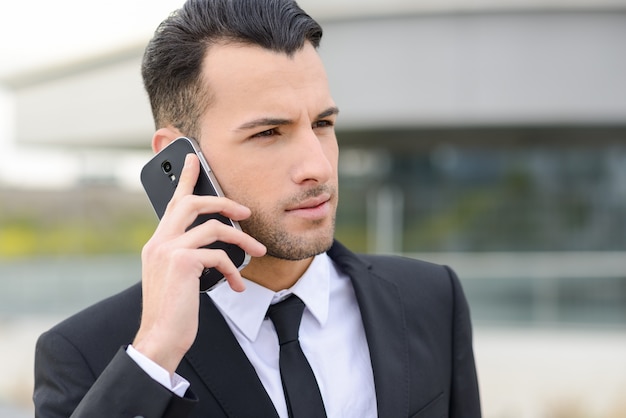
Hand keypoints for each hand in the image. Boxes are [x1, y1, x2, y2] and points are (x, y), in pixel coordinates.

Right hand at [133, 153, 265, 373]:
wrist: (160, 338)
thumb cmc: (173, 310)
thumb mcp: (178, 278)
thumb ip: (188, 256)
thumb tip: (213, 246)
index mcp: (157, 243)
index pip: (172, 203)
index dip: (185, 178)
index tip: (193, 158)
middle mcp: (159, 242)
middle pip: (193, 203)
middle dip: (223, 201)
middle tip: (246, 211)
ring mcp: (168, 250)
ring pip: (213, 227)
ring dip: (242, 239)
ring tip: (258, 251)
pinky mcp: (182, 263)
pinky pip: (218, 255)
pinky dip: (233, 269)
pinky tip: (237, 285)